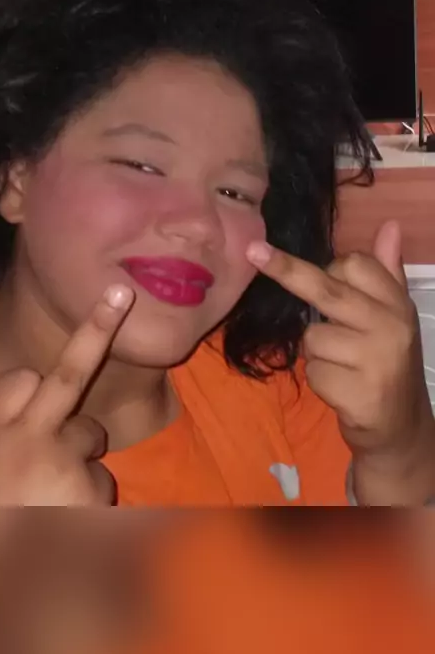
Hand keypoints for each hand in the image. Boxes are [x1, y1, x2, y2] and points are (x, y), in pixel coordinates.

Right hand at [0, 285, 133, 506]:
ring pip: (88, 439)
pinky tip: (66, 542)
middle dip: (95, 332)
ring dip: (79, 467)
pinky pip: (102, 488)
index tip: (90, 314)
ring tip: (48, 519)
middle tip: (120, 296)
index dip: (42, 376)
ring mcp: (55, 463)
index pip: (19, 382)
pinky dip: (94, 512)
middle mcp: (19, 441)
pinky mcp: (86, 494)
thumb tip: (32, 413)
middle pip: (67, 375)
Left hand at [247, 221, 434, 504]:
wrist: (400, 428)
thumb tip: (390, 225)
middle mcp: (390, 327)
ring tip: (342, 366)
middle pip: (328, 290)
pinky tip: (341, 388)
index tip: (314, 268)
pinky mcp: (359, 393)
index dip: (330, 268)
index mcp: (397, 304)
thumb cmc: (386, 363)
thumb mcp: (393, 316)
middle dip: (286, 270)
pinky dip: (319, 380)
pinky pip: (313, 371)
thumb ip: (387, 272)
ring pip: (313, 338)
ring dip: (316, 353)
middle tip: (253, 251)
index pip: (356, 265)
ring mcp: (376, 361)